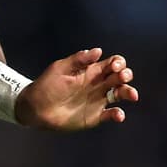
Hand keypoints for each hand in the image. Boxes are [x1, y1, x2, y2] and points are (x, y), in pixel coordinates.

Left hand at [16, 48, 137, 130]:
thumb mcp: (60, 68)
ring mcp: (98, 100)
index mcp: (91, 71)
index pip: (111, 63)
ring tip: (131, 95)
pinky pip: (111, 114)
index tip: (115, 66)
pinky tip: (118, 115)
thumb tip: (98, 50)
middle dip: (125, 75)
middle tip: (121, 77)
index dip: (118, 62)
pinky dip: (118, 114)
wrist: (36, 108)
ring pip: (120, 94)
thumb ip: (78, 60)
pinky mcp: (95, 116)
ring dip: (128, 92)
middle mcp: (98, 84)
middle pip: (119, 77)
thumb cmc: (46, 85)